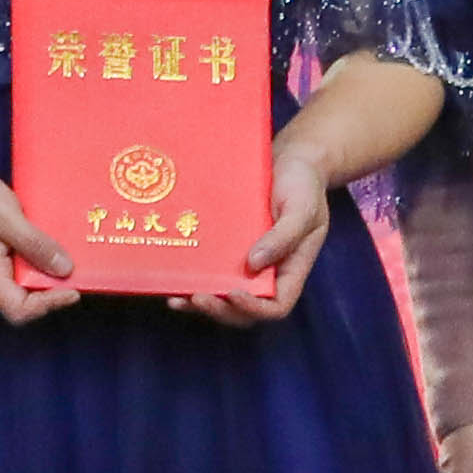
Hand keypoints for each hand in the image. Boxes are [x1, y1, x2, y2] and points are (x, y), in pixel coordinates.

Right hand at [0, 161, 78, 325]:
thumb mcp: (5, 215)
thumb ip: (34, 243)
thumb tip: (65, 270)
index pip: (18, 308)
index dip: (48, 304)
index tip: (74, 289)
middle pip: (25, 303)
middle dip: (54, 291)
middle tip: (81, 272)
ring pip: (26, 289)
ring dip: (50, 278)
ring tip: (73, 259)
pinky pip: (23, 274)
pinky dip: (42, 266)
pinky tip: (55, 250)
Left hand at [176, 142, 341, 329]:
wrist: (289, 161)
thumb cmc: (302, 184)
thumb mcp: (302, 208)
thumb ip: (284, 236)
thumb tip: (253, 264)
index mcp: (291, 269)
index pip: (276, 306)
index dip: (254, 308)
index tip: (234, 294)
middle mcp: (267, 273)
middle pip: (245, 310)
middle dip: (221, 310)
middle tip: (197, 297)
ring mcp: (246, 264)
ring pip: (223, 298)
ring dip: (200, 304)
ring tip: (177, 298)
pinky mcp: (227, 250)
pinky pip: (210, 272)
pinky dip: (191, 281)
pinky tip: (170, 280)